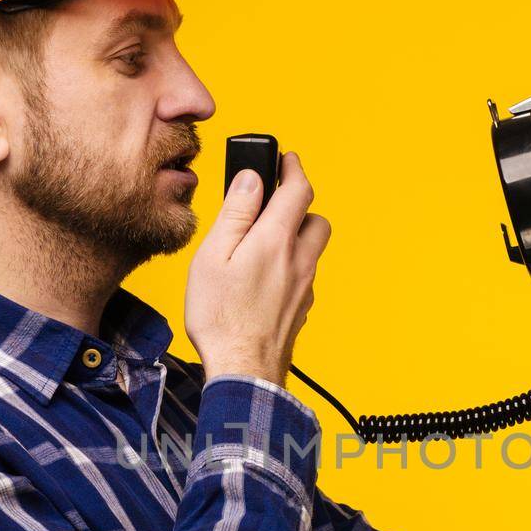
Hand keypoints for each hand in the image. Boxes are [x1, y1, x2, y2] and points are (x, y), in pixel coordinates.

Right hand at [185, 151, 330, 385]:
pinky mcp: (302, 309)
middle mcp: (299, 261)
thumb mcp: (213, 256)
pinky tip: (266, 278)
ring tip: (265, 242)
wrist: (244, 370)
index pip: (298, 189)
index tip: (286, 159)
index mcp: (276, 240)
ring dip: (296, 236)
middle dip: (299, 204)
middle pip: (316, 219)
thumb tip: (250, 180)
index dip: (293, 168)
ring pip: (312, 249)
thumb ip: (235, 214)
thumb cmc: (221, 318)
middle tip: (275, 201)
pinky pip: (305, 276)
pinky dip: (291, 267)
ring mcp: (305, 287)